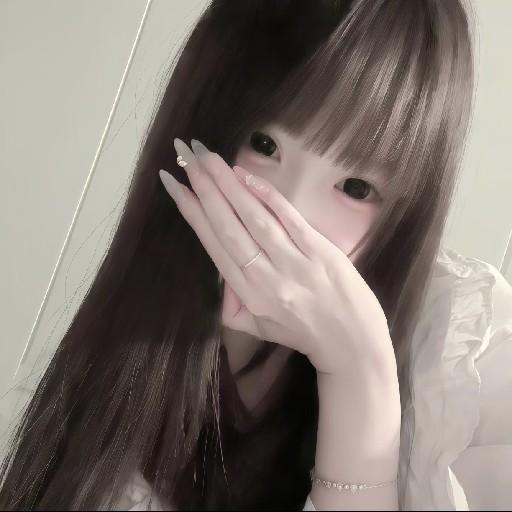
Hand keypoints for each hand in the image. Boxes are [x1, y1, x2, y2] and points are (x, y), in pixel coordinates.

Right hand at [159, 138, 394, 377]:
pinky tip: (245, 175)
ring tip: (207, 157)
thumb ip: (233, 306)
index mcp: (247, 294)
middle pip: (227, 226)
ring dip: (227, 185)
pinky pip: (288, 219)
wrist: (352, 345)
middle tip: (185, 154)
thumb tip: (220, 278)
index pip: (213, 244)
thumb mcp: (260, 328)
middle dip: (203, 187)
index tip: (173, 183)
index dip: (191, 211)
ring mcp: (293, 262)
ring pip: (253, 218)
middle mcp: (265, 277)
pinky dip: (266, 195)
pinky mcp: (319, 251)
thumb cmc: (304, 334)